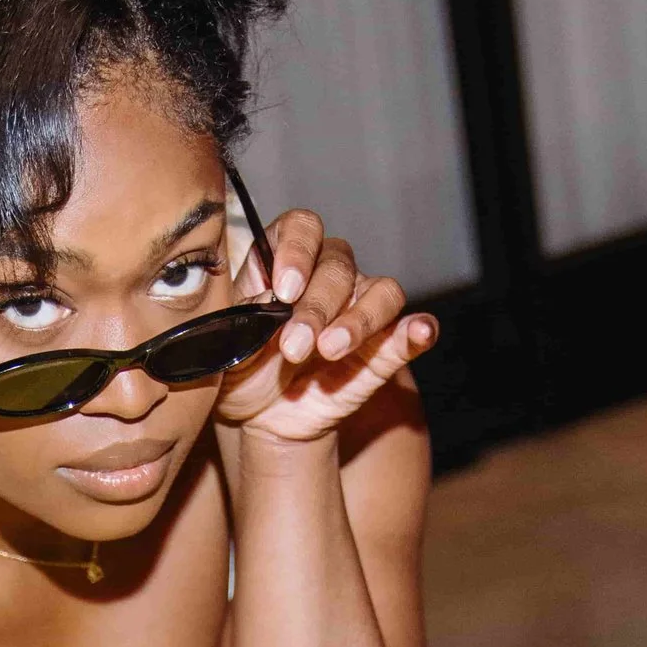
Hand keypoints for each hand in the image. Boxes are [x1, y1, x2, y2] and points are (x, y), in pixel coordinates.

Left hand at [215, 206, 436, 444]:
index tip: (283, 290)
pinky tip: (420, 331)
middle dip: (316, 308)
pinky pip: (408, 329)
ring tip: (331, 350)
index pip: (302, 228)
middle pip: (338, 266)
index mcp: (283, 262)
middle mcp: (327, 277)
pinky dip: (417, 330)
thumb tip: (267, 303)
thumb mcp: (227, 346)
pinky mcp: (383, 347)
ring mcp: (359, 309)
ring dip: (359, 319)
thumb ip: (244, 319)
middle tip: (294, 347)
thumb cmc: (242, 370)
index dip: (297, 250)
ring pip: (380, 291)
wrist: (260, 419)